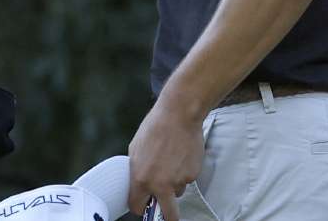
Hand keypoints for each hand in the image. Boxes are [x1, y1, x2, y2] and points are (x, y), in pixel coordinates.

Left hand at [127, 97, 204, 220]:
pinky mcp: (193, 175)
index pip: (137, 206)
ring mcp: (178, 181)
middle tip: (165, 209)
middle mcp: (160, 184)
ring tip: (171, 161)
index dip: (140, 207)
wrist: (178, 116)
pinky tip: (180, 155)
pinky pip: (186, 179)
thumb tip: (139, 183)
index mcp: (140, 178)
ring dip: (174, 184)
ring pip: (177, 192)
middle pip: (167, 216)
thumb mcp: (135, 150)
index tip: (143, 205)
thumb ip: (136, 170)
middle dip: (166, 216)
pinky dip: (184, 171)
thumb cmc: (154, 128)